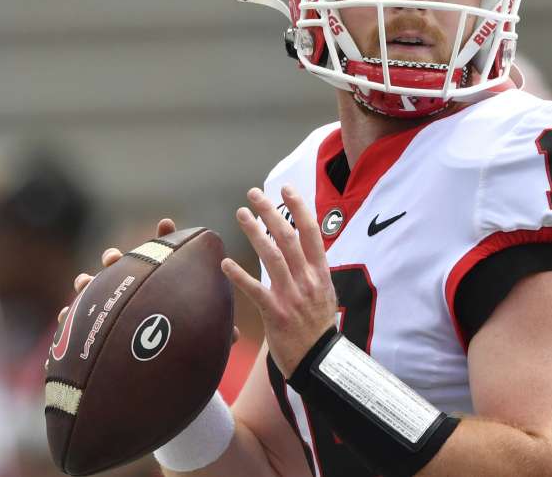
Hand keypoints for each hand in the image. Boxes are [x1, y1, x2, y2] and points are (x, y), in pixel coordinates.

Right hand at [58, 218, 240, 343]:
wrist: (161, 377)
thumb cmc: (185, 350)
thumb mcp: (202, 339)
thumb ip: (215, 334)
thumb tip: (234, 335)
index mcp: (165, 288)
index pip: (165, 257)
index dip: (165, 239)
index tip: (167, 222)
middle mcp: (137, 293)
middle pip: (125, 268)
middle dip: (117, 259)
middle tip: (114, 256)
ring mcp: (114, 308)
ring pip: (97, 289)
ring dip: (88, 282)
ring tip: (84, 280)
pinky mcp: (96, 330)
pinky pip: (78, 321)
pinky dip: (70, 316)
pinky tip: (64, 314)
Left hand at [222, 186, 337, 377]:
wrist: (320, 361)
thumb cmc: (320, 328)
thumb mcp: (326, 295)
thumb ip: (314, 273)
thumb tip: (305, 254)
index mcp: (321, 273)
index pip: (311, 232)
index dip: (299, 207)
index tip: (286, 189)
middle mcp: (308, 280)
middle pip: (288, 237)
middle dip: (270, 212)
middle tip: (253, 194)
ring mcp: (293, 296)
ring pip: (271, 256)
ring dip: (255, 232)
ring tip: (240, 214)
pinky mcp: (276, 314)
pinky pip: (255, 291)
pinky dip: (239, 276)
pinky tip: (224, 264)